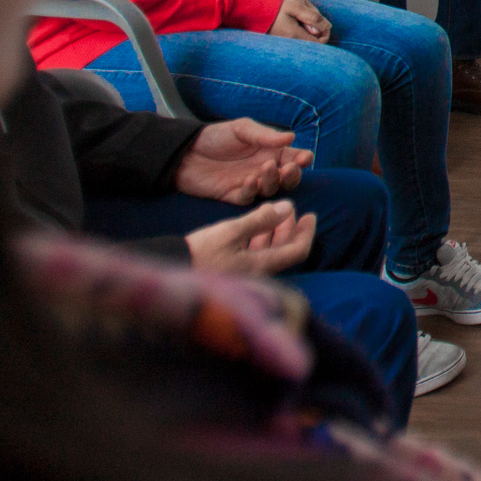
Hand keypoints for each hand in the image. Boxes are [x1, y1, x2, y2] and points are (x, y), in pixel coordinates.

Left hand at [176, 118, 313, 203]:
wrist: (185, 151)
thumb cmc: (215, 136)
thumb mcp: (242, 129)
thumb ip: (265, 135)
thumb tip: (292, 137)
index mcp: (270, 152)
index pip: (293, 158)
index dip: (302, 160)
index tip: (304, 158)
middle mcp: (264, 170)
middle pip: (287, 179)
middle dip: (292, 175)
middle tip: (288, 168)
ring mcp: (250, 184)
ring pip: (271, 189)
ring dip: (272, 181)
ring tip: (265, 169)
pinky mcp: (233, 195)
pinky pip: (248, 198)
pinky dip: (251, 191)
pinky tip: (249, 180)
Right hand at [184, 200, 315, 275]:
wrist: (170, 271)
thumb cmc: (201, 253)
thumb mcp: (230, 232)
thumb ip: (260, 220)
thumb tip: (288, 207)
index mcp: (263, 266)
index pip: (298, 251)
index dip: (307, 233)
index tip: (310, 215)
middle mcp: (258, 273)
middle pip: (284, 250)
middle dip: (289, 228)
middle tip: (290, 208)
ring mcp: (245, 273)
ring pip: (269, 251)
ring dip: (274, 231)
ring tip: (274, 212)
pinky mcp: (232, 270)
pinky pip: (255, 254)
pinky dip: (259, 238)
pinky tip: (254, 225)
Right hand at [269, 0, 330, 41]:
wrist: (254, 11)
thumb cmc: (275, 7)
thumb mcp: (296, 7)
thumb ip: (313, 17)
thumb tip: (327, 27)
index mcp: (295, 35)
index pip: (319, 43)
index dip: (325, 34)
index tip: (324, 24)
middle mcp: (290, 44)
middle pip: (313, 45)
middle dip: (318, 34)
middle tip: (315, 21)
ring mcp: (285, 45)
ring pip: (305, 44)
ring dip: (309, 34)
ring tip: (303, 21)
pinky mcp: (281, 44)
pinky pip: (297, 43)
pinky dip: (302, 35)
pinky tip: (297, 25)